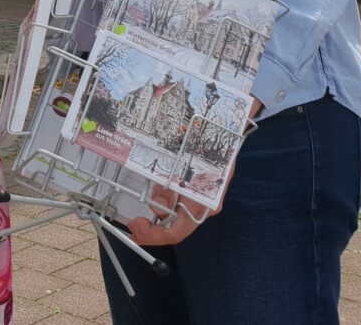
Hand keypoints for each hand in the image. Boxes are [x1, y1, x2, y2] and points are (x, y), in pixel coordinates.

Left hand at [127, 97, 260, 245]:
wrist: (226, 125)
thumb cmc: (203, 139)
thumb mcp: (181, 161)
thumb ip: (168, 185)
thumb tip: (156, 207)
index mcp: (203, 202)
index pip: (176, 232)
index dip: (153, 236)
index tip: (135, 229)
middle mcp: (205, 205)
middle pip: (176, 229)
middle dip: (153, 229)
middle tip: (134, 224)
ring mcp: (204, 199)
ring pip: (177, 216)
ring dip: (158, 214)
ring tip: (142, 206)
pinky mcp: (201, 190)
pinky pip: (181, 203)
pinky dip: (166, 202)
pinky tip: (156, 192)